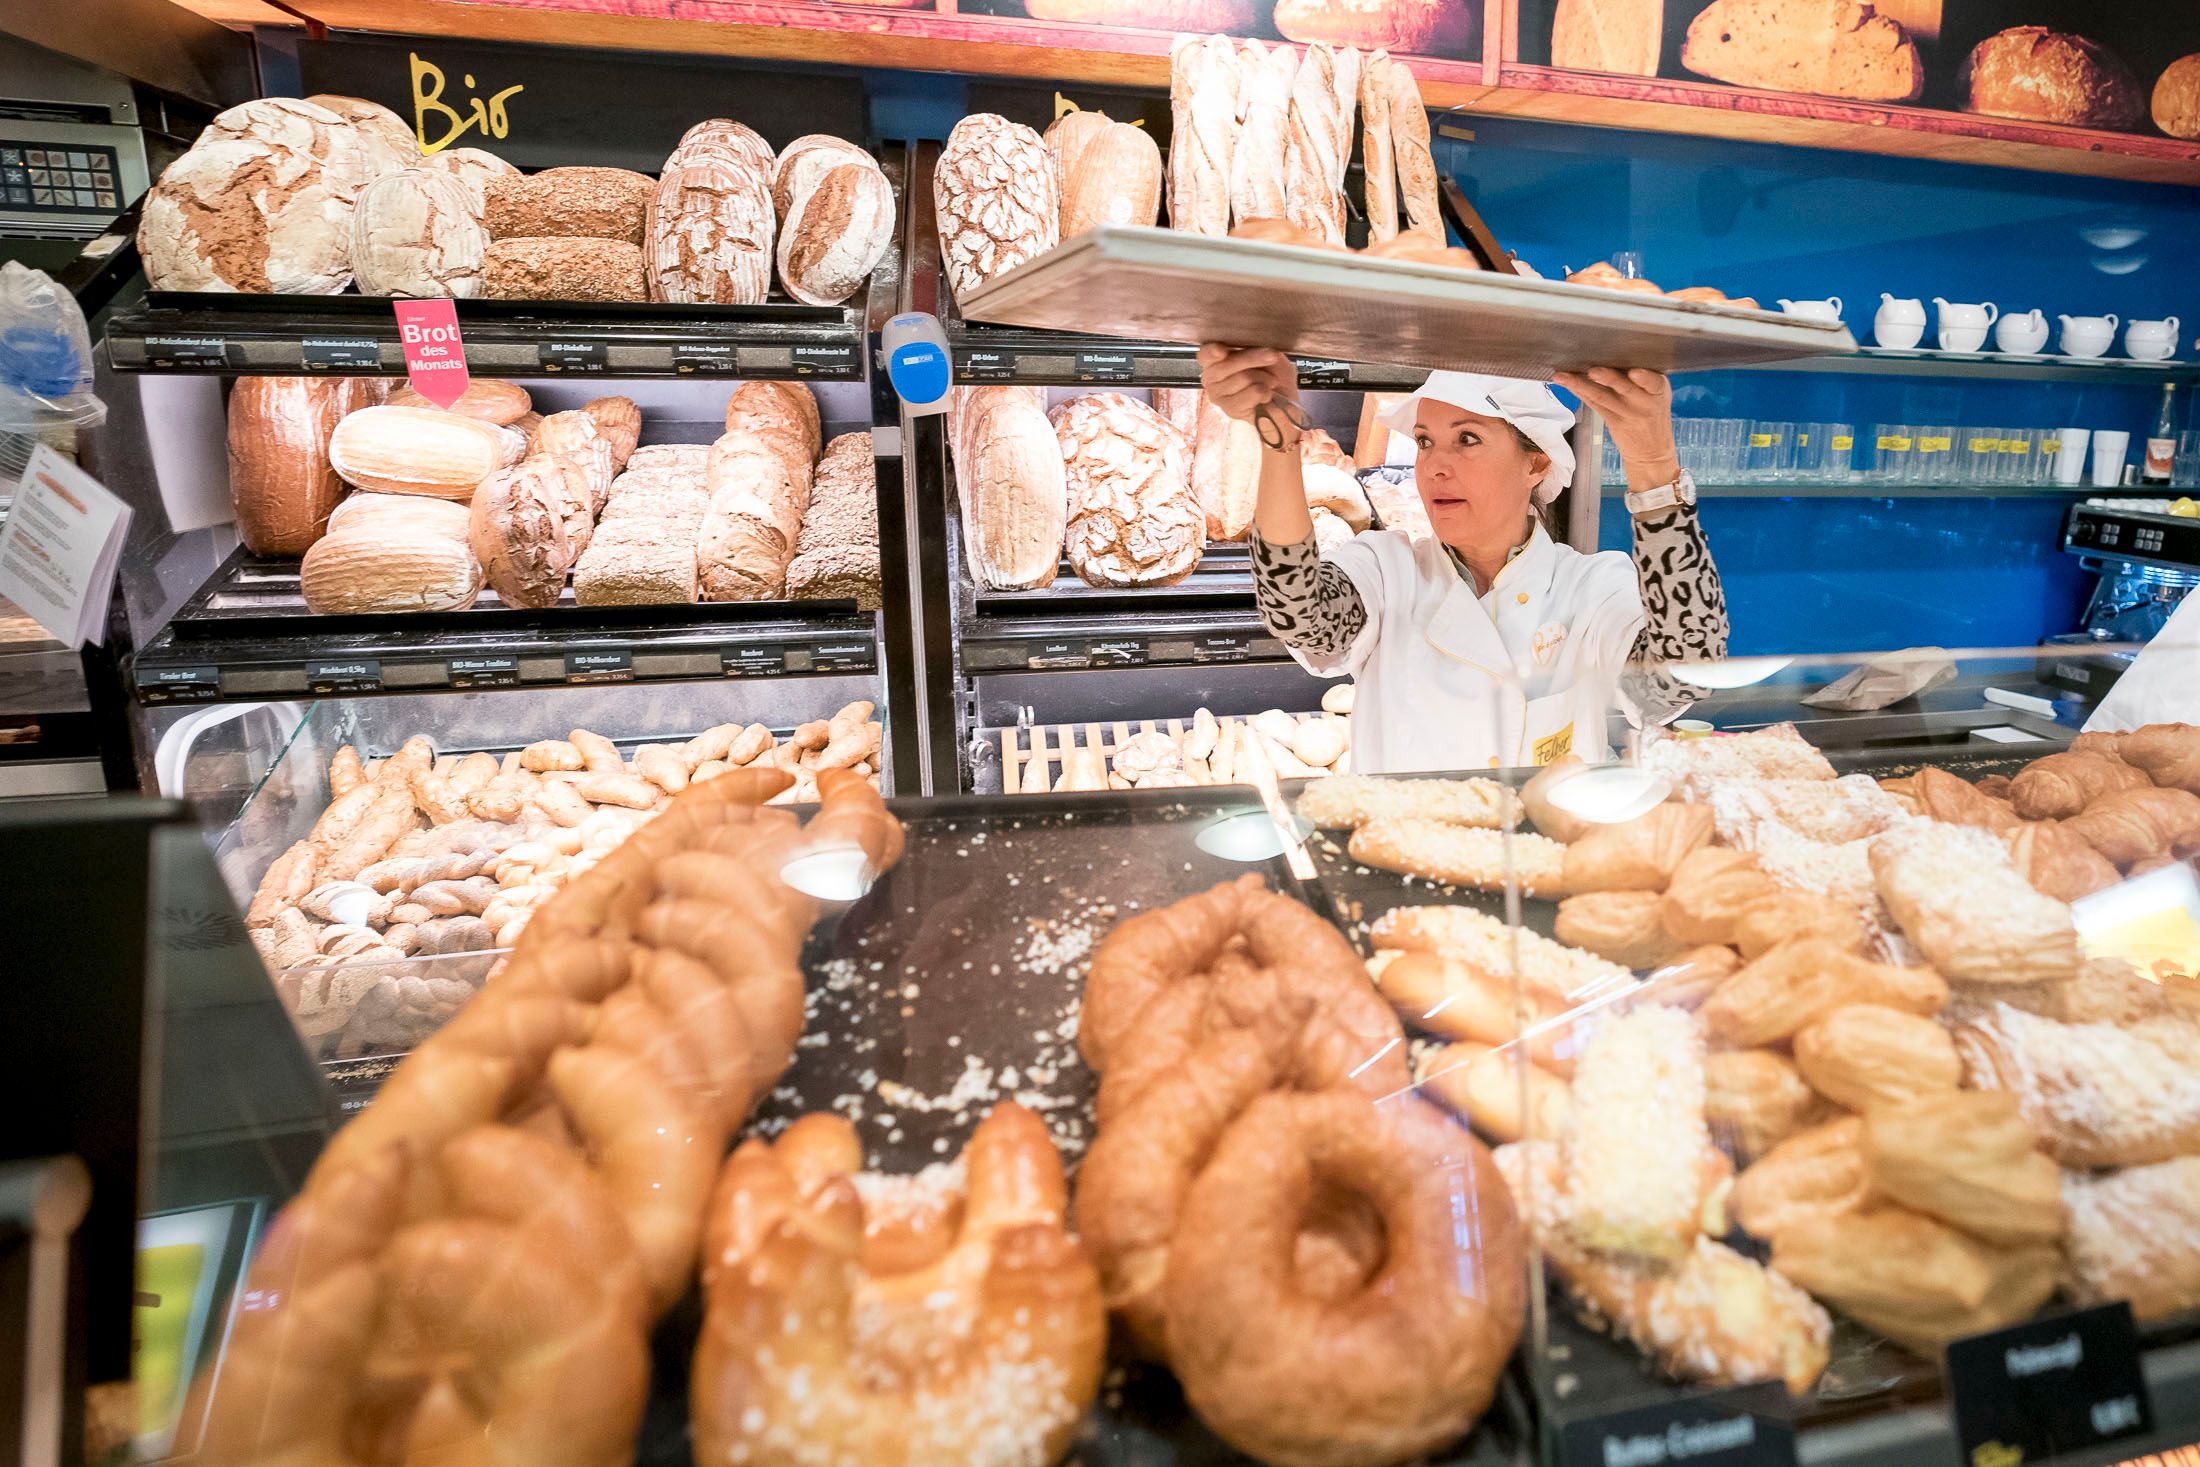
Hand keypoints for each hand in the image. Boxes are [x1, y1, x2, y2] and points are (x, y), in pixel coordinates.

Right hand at [1198, 344, 1300, 446]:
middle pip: (1229, 363)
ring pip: (1244, 378)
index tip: (1222, 351)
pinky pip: (1254, 392)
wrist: (1285, 398)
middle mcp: (1210, 379)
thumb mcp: (1266, 352)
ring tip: (1269, 382)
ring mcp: (1218, 396)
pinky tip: (1266, 395)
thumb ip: (1257, 348)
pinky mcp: (1231, 411)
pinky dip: (1266, 392)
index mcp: (1213, 360)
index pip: (1205, 354)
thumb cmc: (1272, 372)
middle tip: (1271, 357)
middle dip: (1255, 358)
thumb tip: (1262, 350)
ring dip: (1265, 378)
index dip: (1212, 351)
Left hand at [1555, 367, 1679, 491]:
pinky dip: (1579, 392)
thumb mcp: (1657, 393)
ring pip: (1601, 396)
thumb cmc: (1653, 412)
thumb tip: (1613, 352)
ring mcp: (1626, 413)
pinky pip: (1593, 404)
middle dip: (1608, 379)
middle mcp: (1643, 402)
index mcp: (1658, 389)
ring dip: (1580, 385)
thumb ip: (1642, 378)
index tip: (1635, 373)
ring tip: (1563, 377)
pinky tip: (1566, 384)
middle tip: (1593, 371)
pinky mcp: (1611, 421)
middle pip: (1624, 388)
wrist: (1653, 450)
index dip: (1644, 378)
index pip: (1652, 382)